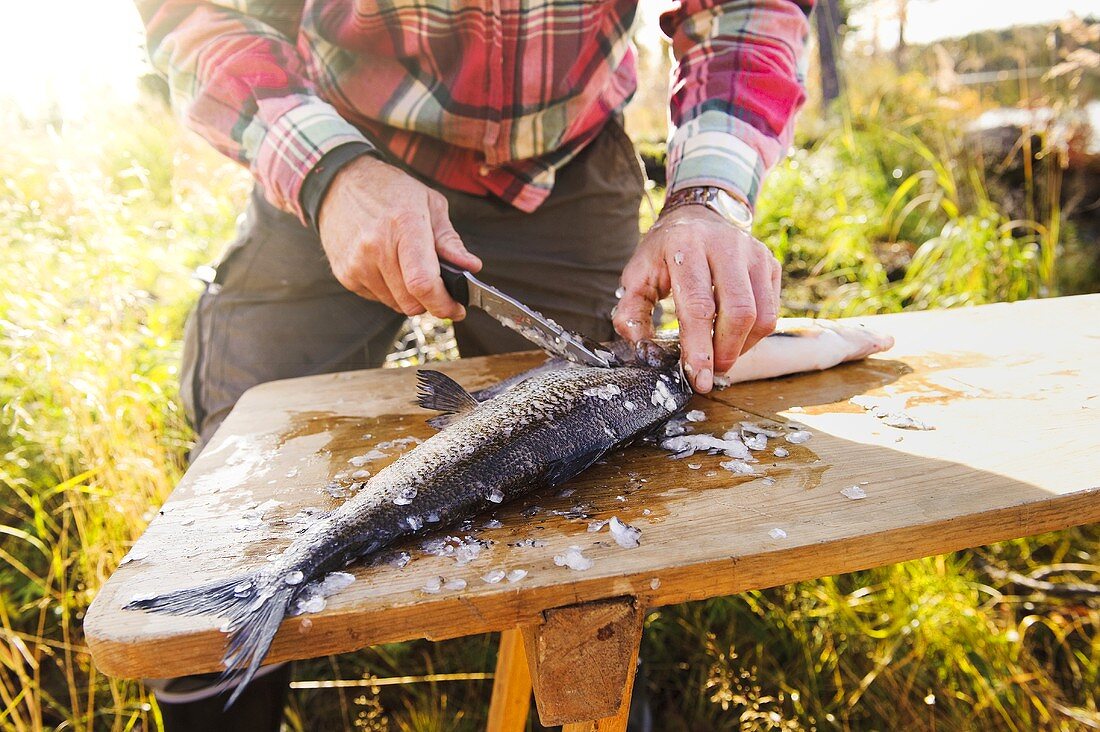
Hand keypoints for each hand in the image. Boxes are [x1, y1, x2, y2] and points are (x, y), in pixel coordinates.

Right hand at [318, 155, 481, 318]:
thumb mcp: (429, 203)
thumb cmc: (390, 191)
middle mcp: (376, 247)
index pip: (423, 282)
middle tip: (440, 291)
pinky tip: (390, 267)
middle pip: (411, 302)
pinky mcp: (344, 274)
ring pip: (395, 304)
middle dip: (431, 303)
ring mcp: (357, 263)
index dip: (443, 304)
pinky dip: (390, 291)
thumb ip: (450, 240)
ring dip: (410, 297)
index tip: (457, 309)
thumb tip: (471, 267)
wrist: (340, 183)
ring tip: (411, 270)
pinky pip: (378, 298)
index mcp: (404, 225)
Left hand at [613, 205, 780, 392]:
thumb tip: (643, 350)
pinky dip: (754, 335)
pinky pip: (772, 310)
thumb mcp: (637, 277)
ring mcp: (754, 253)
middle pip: (739, 312)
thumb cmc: (664, 254)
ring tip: (721, 355)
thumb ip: (631, 314)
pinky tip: (734, 337)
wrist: (697, 216)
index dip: (700, 348)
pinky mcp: (770, 263)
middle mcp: (726, 246)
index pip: (699, 306)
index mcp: (686, 247)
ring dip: (742, 347)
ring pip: (762, 315)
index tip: (699, 379)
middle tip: (711, 372)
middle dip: (725, 352)